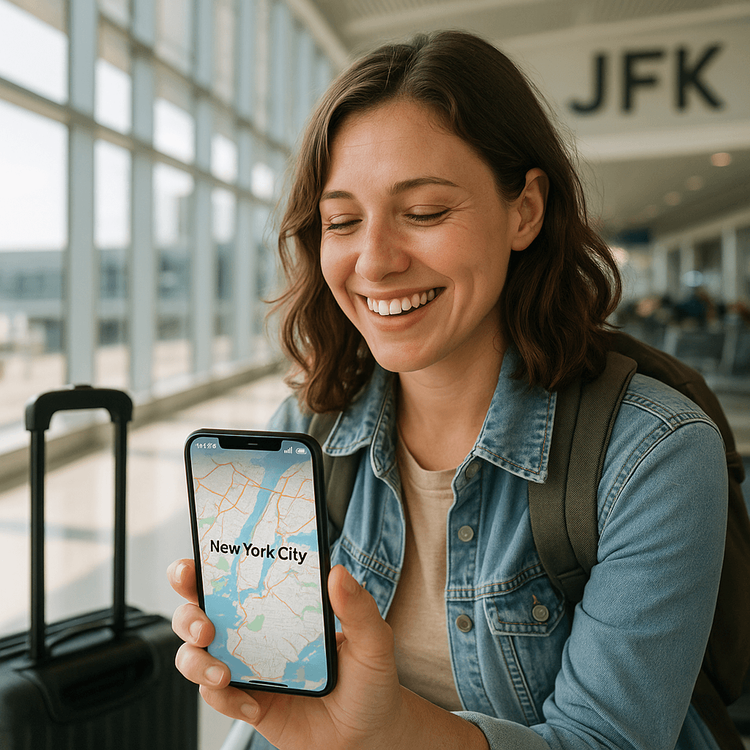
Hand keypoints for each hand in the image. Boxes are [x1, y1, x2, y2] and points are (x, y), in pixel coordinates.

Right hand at [168, 559, 487, 749]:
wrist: (368, 733)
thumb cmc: (369, 678)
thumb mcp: (373, 639)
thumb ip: (358, 607)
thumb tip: (337, 573)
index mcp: (278, 604)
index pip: (233, 578)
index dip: (202, 569)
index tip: (191, 566)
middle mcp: (254, 631)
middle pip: (198, 613)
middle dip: (188, 613)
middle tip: (206, 624)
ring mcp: (247, 667)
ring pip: (194, 656)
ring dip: (196, 661)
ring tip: (223, 672)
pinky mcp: (248, 702)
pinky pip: (217, 698)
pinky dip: (225, 700)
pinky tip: (254, 703)